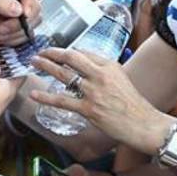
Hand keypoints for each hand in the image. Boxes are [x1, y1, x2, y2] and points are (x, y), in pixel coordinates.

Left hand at [0, 0, 41, 49]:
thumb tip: (18, 9)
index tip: (23, 11)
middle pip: (36, 6)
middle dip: (20, 22)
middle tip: (2, 28)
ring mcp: (20, 13)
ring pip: (34, 22)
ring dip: (16, 32)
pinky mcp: (20, 28)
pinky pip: (28, 35)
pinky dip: (16, 40)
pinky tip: (1, 38)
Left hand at [30, 46, 165, 149]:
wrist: (142, 123)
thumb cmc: (132, 104)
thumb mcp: (121, 79)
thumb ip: (103, 72)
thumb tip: (85, 70)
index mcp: (109, 66)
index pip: (83, 53)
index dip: (67, 51)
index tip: (57, 52)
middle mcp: (100, 75)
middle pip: (71, 58)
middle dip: (52, 53)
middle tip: (40, 52)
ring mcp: (93, 92)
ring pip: (64, 75)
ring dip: (46, 67)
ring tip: (34, 62)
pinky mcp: (88, 109)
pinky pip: (62, 101)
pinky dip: (46, 97)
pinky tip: (35, 94)